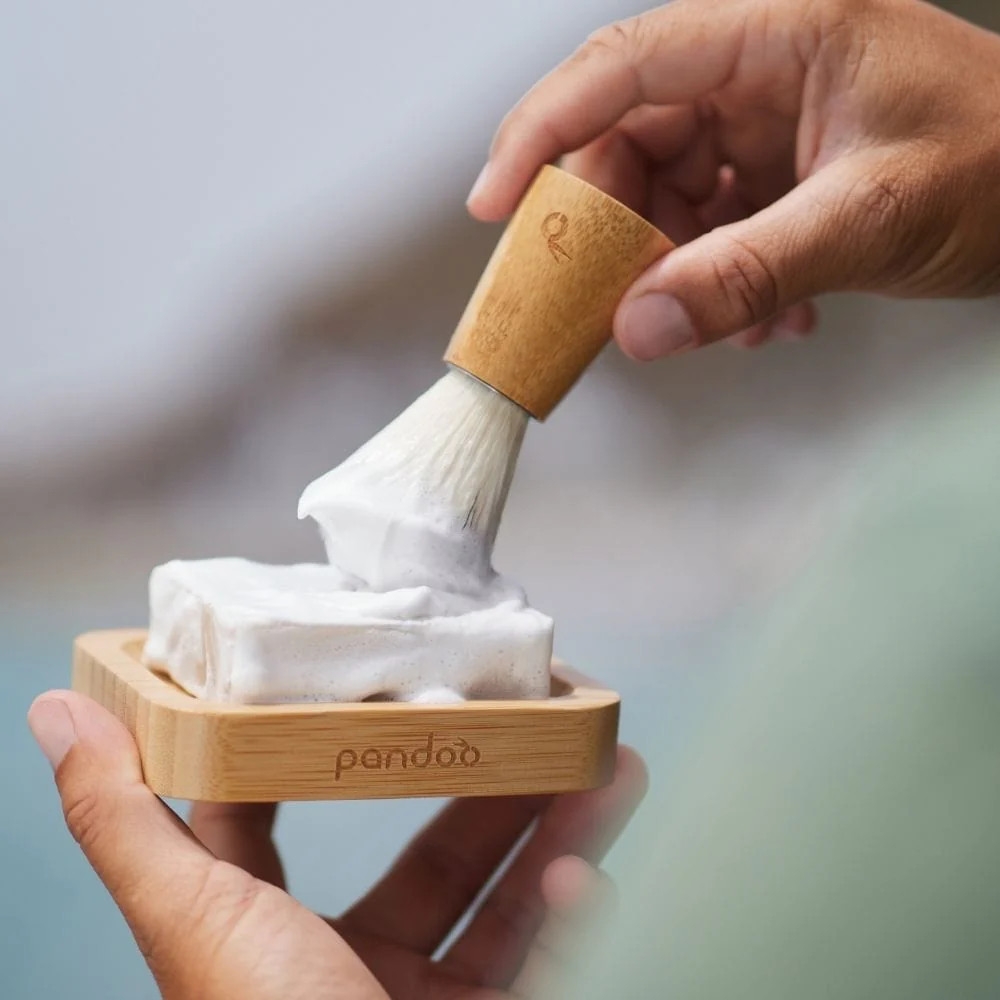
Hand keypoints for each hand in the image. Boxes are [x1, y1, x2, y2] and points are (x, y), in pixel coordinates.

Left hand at [28, 690, 646, 999]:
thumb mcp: (197, 921)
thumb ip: (125, 820)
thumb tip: (58, 709)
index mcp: (271, 937)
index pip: (292, 820)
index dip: (331, 751)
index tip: (376, 691)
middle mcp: (350, 969)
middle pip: (432, 855)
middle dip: (493, 787)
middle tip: (539, 729)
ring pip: (507, 902)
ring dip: (562, 834)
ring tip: (609, 773)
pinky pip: (549, 962)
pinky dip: (579, 916)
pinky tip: (589, 878)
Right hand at [467, 0, 999, 356]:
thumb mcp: (868, 218)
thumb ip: (748, 272)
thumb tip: (638, 327)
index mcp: (779, 32)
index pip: (625, 64)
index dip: (544, 130)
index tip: (495, 205)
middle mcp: (760, 70)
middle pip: (633, 140)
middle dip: (617, 230)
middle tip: (608, 301)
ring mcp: (768, 125)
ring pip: (669, 195)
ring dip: (680, 270)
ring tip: (728, 321)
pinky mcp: (780, 174)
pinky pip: (712, 227)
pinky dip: (722, 280)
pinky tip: (770, 317)